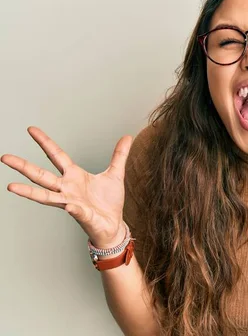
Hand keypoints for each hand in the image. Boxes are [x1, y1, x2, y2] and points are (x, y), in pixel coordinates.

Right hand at [1, 126, 132, 247]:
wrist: (114, 225)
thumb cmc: (109, 202)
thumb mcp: (115, 174)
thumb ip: (119, 155)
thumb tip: (127, 137)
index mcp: (74, 176)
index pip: (56, 155)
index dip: (45, 142)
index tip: (31, 129)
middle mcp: (67, 189)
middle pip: (42, 175)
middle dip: (23, 166)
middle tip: (4, 157)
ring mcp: (71, 203)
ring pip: (46, 196)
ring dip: (29, 192)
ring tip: (11, 186)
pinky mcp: (82, 215)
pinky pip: (76, 211)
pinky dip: (73, 208)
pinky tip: (69, 205)